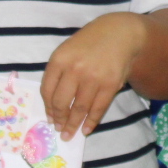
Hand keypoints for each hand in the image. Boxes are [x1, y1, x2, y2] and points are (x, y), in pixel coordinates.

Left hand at [41, 12, 147, 138]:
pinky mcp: (110, 85)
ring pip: (79, 108)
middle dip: (59, 119)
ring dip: (73, 125)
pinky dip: (91, 122)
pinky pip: (98, 108)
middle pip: (61, 102)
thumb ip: (59, 73)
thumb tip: (53, 106)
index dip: (47, 107)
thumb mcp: (67, 50)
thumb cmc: (89, 43)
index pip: (47, 90)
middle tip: (58, 129)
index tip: (49, 118)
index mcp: (59, 59)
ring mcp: (93, 78)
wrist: (120, 33)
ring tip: (69, 134)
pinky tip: (86, 130)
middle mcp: (74, 69)